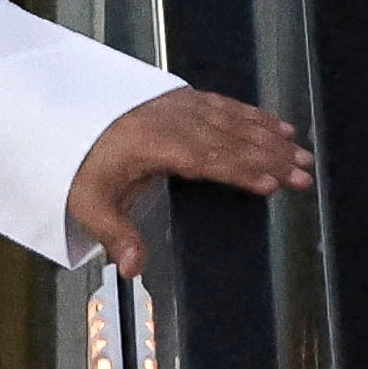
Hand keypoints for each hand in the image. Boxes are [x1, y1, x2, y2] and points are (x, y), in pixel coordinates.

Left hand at [61, 86, 311, 276]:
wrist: (63, 113)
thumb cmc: (79, 161)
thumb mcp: (87, 201)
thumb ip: (115, 234)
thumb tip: (133, 269)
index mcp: (154, 145)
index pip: (206, 158)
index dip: (239, 171)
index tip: (271, 183)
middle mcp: (173, 121)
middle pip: (230, 139)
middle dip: (270, 157)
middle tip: (304, 175)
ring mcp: (180, 106)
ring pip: (234, 121)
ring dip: (270, 138)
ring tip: (302, 155)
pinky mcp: (182, 99)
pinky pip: (225, 105)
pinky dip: (254, 116)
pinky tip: (277, 126)